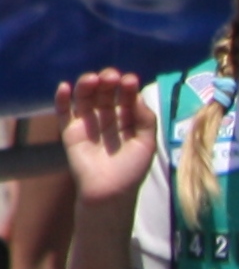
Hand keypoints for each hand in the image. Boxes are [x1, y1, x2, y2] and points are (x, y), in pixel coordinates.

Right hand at [56, 71, 156, 210]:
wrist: (109, 192)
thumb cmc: (132, 169)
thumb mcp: (146, 143)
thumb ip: (145, 120)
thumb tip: (138, 96)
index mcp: (128, 118)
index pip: (126, 97)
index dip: (127, 88)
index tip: (130, 80)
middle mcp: (107, 117)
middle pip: (105, 93)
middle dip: (108, 82)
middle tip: (111, 76)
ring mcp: (88, 123)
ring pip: (85, 98)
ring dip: (87, 86)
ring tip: (92, 79)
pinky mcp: (70, 131)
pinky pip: (64, 112)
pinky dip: (61, 99)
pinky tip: (65, 87)